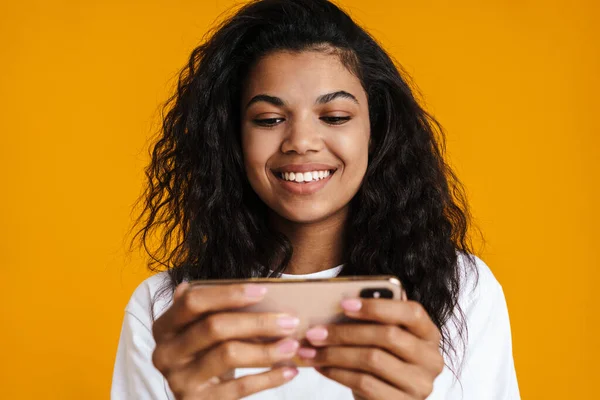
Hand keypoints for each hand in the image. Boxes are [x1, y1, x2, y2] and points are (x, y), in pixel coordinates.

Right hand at [152, 282, 300, 398]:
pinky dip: (269, 378)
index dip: (229, 293)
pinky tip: (289, 370)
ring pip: (228, 355)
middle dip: (257, 322)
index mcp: (165, 326)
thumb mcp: (205, 329)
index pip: (193, 301)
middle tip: (290, 321)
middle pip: (215, 327)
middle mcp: (166, 352)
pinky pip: (239, 387)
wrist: (197, 396)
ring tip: (292, 345)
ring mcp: (179, 380)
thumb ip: (219, 309)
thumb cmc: (207, 352)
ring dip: (266, 349)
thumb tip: (260, 289)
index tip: (264, 291)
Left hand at [297, 298, 444, 399]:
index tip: (344, 304)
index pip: (411, 312)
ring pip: (372, 359)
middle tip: (314, 331)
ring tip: (311, 350)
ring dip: (334, 353)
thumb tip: (337, 303)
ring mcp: (420, 384)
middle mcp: (431, 359)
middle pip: (387, 336)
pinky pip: (365, 383)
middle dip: (345, 332)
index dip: (377, 306)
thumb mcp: (381, 339)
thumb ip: (372, 320)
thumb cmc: (381, 361)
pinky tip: (321, 367)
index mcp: (429, 333)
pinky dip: (337, 373)